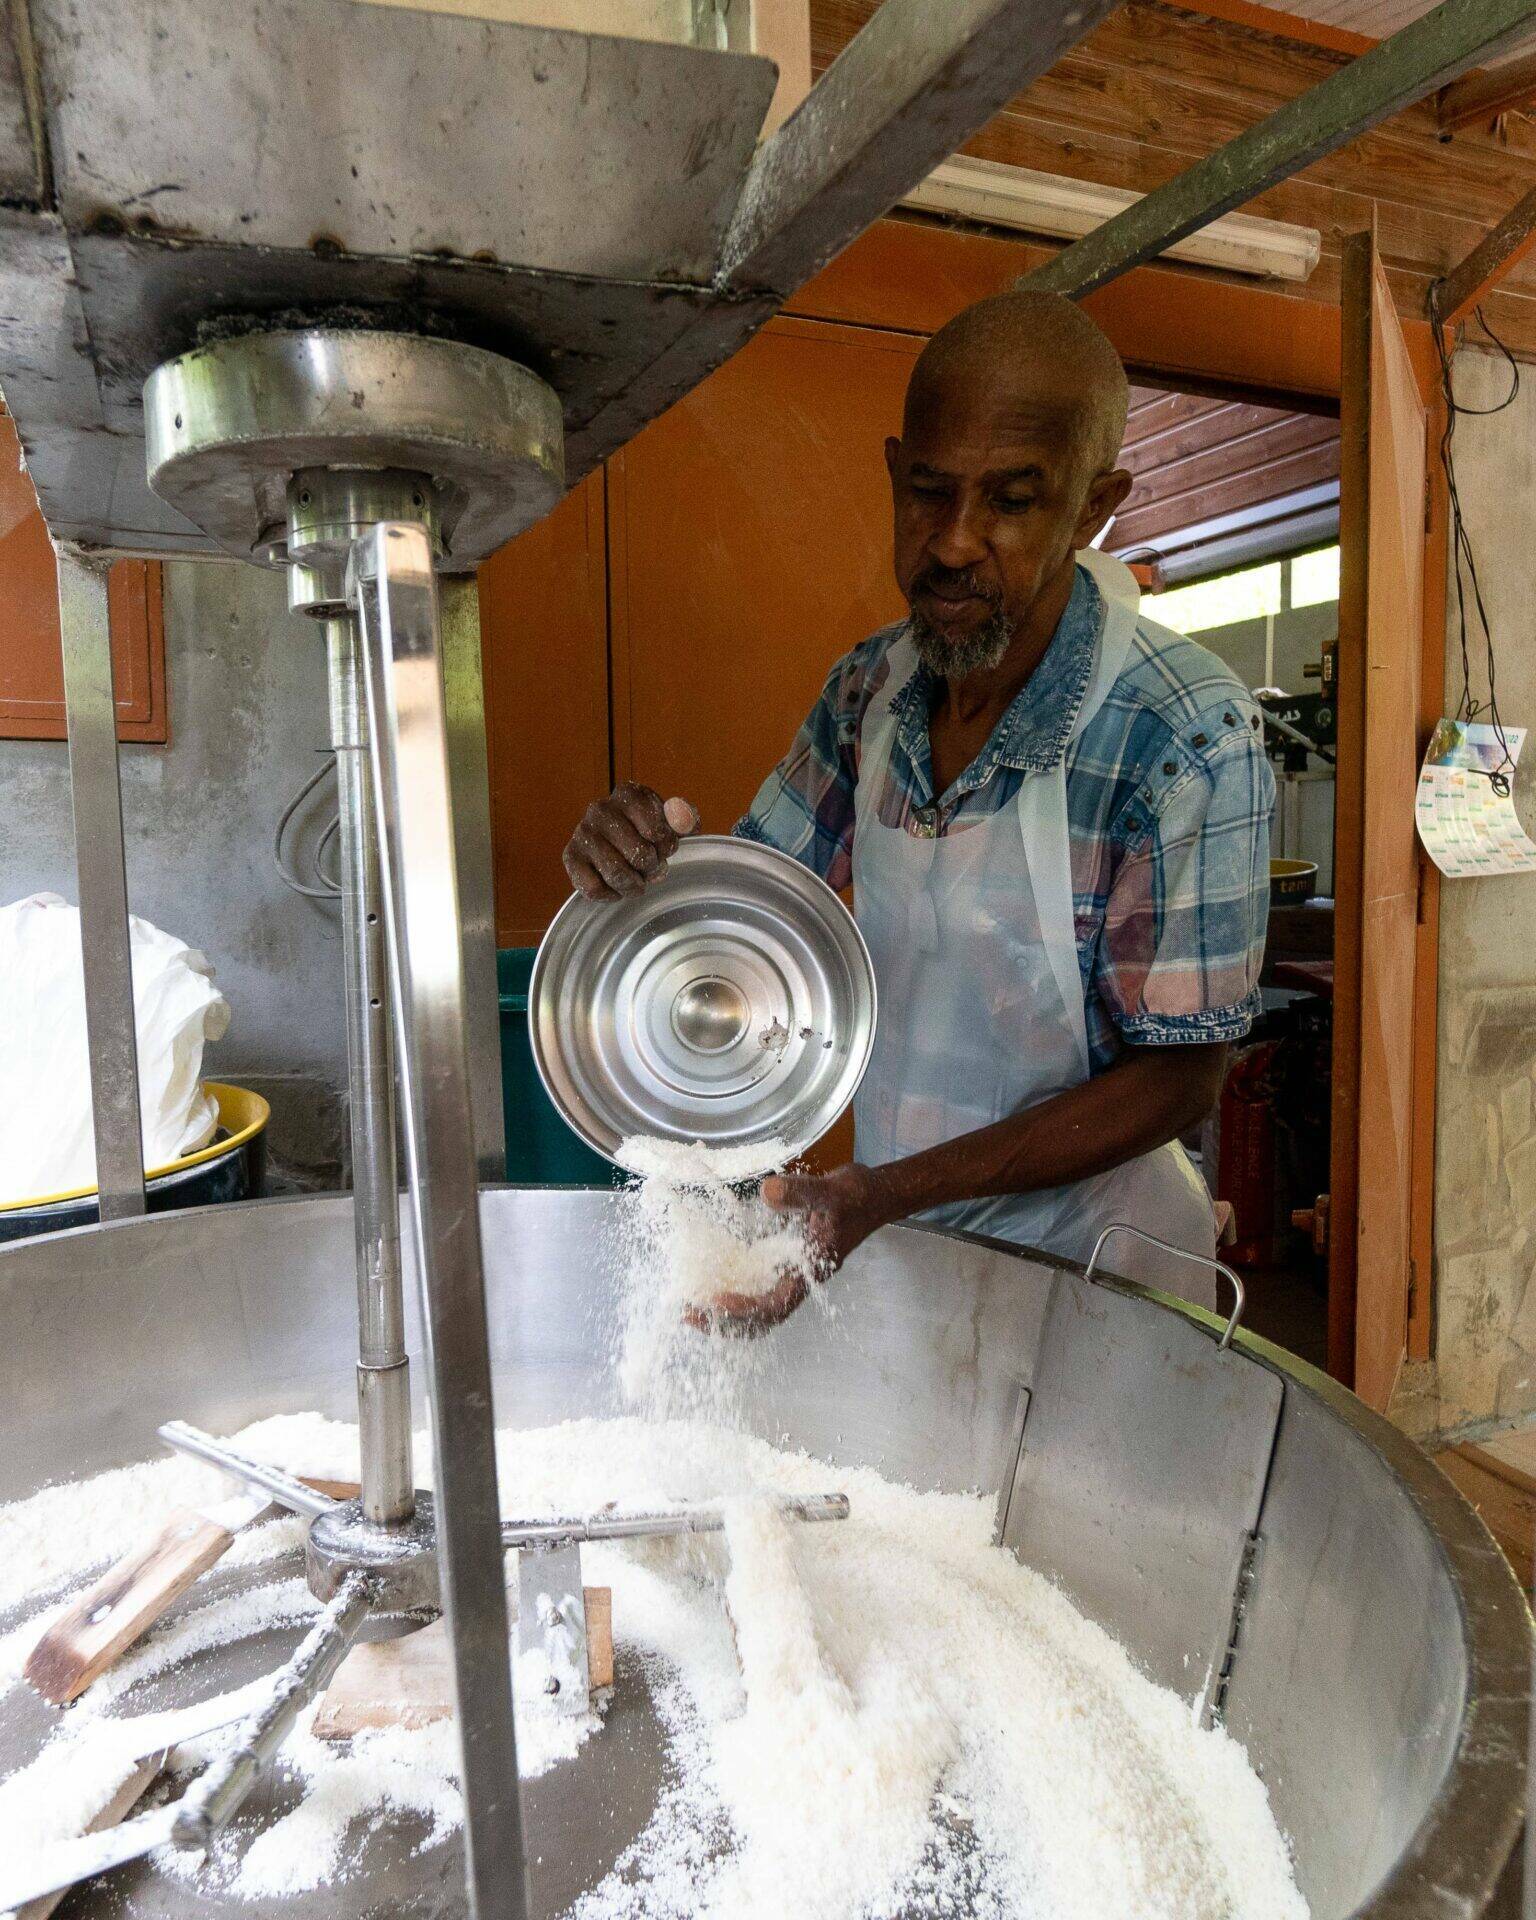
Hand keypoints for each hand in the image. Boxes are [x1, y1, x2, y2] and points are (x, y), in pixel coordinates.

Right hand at [563, 785, 698, 900]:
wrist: (615, 843)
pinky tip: (617, 887)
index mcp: (628, 793)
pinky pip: (594, 888)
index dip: (666, 847)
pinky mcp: (570, 856)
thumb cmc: (648, 833)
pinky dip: (611, 895)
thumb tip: (679, 816)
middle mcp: (601, 808)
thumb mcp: (673, 824)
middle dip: (652, 869)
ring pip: (616, 874)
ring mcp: (582, 832)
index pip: (656, 832)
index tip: (664, 847)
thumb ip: (684, 818)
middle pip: (638, 855)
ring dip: (634, 885)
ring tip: (638, 881)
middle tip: (652, 868)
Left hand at [686, 1164, 892, 1334]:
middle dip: (724, 1322)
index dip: (745, 1309)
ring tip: (690, 1304)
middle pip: (761, 1319)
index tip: (715, 1301)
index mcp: (810, 1272)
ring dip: (724, 1313)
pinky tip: (710, 1278)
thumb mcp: (832, 1190)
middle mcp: (798, 1279)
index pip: (775, 1305)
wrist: (872, 1197)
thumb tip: (767, 1192)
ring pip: (755, 1308)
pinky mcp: (782, 1262)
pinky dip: (731, 1290)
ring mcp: (790, 1274)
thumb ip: (802, 1192)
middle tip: (686, 1312)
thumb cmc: (857, 1197)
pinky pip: (755, 1286)